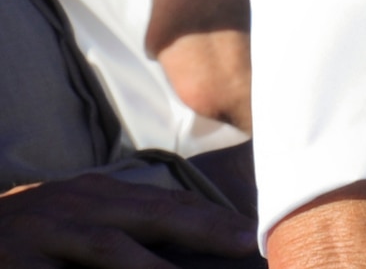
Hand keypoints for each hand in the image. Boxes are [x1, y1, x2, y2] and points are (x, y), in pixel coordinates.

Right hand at [0, 175, 255, 267]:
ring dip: (153, 266)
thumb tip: (184, 250)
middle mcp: (77, 206)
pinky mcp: (17, 264)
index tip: (251, 234)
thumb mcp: (73, 219)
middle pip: (153, 215)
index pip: (167, 203)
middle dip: (205, 229)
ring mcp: (45, 233)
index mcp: (97, 195)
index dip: (212, 218)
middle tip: (246, 244)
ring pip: (110, 248)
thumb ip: (122, 229)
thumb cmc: (24, 236)